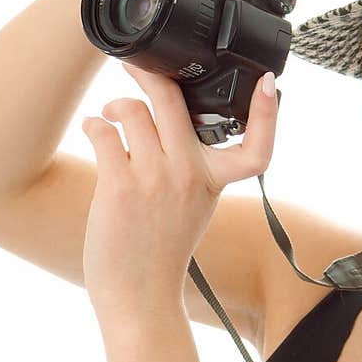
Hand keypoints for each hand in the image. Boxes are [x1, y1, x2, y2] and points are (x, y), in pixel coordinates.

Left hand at [81, 61, 277, 327]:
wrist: (140, 297)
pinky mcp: (121, 186)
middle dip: (148, 73)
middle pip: (173, 101)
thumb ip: (192, 170)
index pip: (256, 149)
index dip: (267, 115)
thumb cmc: (160, 253)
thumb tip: (163, 120)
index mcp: (213, 182)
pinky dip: (95, 126)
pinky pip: (104, 132)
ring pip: (133, 111)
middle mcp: (190, 176)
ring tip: (109, 117)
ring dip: (115, 107)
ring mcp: (156, 179)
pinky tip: (95, 132)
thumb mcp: (193, 209)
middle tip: (134, 64)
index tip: (265, 83)